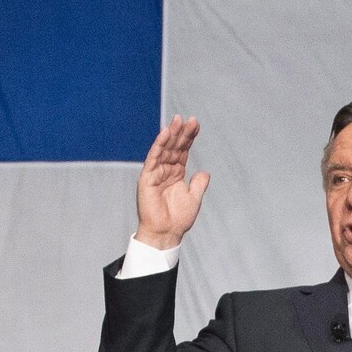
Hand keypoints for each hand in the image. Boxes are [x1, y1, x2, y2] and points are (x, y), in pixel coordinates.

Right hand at [135, 115, 209, 249]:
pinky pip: (153, 158)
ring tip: (178, 121)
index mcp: (176, 173)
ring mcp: (155, 173)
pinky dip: (159, 145)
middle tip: (189, 119)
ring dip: (170, 135)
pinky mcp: (147, 178)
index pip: (182, 151)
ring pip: (164, 149)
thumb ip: (199, 184)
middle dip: (181, 133)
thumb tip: (204, 172)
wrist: (166, 233)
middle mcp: (165, 170)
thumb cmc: (178, 219)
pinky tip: (165, 134)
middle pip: (174, 147)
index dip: (189, 138)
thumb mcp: (194, 198)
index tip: (196, 124)